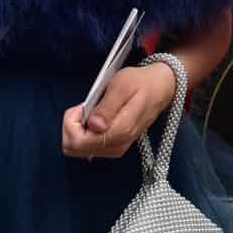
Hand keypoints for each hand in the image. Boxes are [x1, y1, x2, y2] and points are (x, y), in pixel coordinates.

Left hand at [61, 60, 176, 159]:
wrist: (160, 88)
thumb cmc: (140, 83)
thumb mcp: (121, 86)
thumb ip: (106, 107)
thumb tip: (92, 126)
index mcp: (118, 132)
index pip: (77, 142)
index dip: (71, 122)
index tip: (82, 105)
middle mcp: (116, 146)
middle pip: (73, 148)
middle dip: (72, 126)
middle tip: (85, 107)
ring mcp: (115, 149)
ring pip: (79, 149)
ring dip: (78, 129)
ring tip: (93, 110)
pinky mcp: (115, 147)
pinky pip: (88, 147)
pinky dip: (85, 132)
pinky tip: (96, 118)